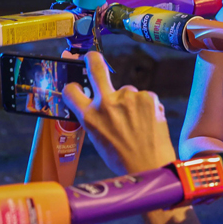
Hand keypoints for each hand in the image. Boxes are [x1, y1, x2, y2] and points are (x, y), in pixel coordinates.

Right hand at [62, 51, 175, 174]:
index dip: (72, 87)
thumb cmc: (122, 158)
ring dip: (131, 103)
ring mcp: (129, 97)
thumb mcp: (98, 139)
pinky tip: (148, 124)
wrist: (151, 166)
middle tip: (91, 56)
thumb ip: (95, 118)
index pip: (70, 91)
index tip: (75, 86)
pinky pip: (143, 98)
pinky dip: (146, 108)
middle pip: (96, 67)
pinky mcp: (148, 97)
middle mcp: (106, 103)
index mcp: (89, 117)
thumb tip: (96, 105)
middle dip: (92, 58)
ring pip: (127, 92)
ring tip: (138, 125)